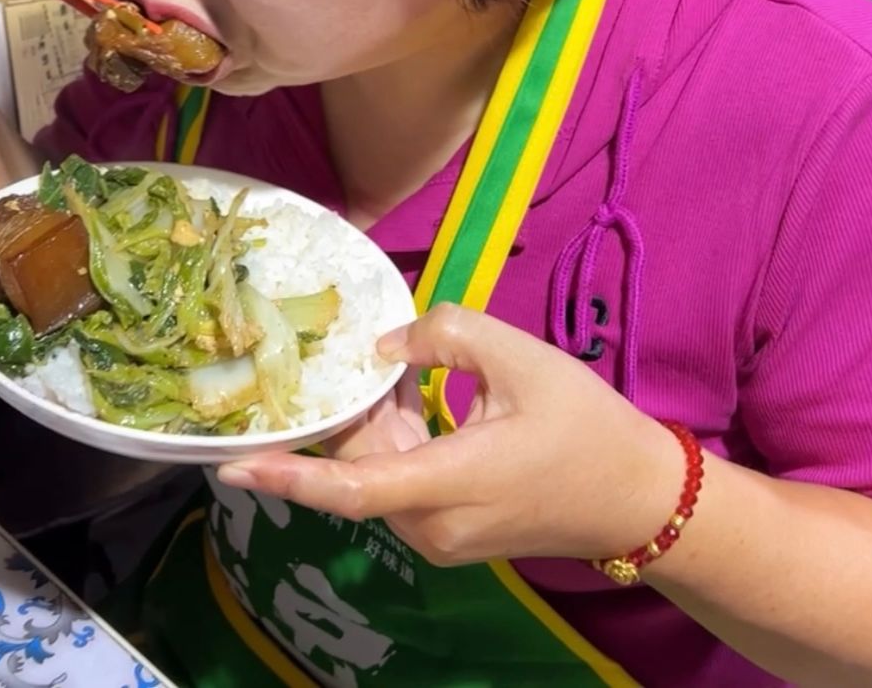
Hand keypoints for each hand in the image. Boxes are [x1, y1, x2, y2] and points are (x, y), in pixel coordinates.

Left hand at [219, 304, 686, 566]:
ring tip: (392, 371)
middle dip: (346, 414)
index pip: (348, 488)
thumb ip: (444, 335)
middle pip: (356, 469)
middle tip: (346, 358)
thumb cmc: (585, 426)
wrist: (638, 498)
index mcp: (447, 484)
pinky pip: (400, 484)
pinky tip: (412, 397)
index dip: (286, 477)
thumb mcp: (519, 358)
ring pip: (376, 475)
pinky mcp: (450, 536)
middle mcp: (431, 525)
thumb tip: (384, 345)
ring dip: (374, 425)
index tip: (232, 465)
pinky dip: (396, 442)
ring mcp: (440, 537)